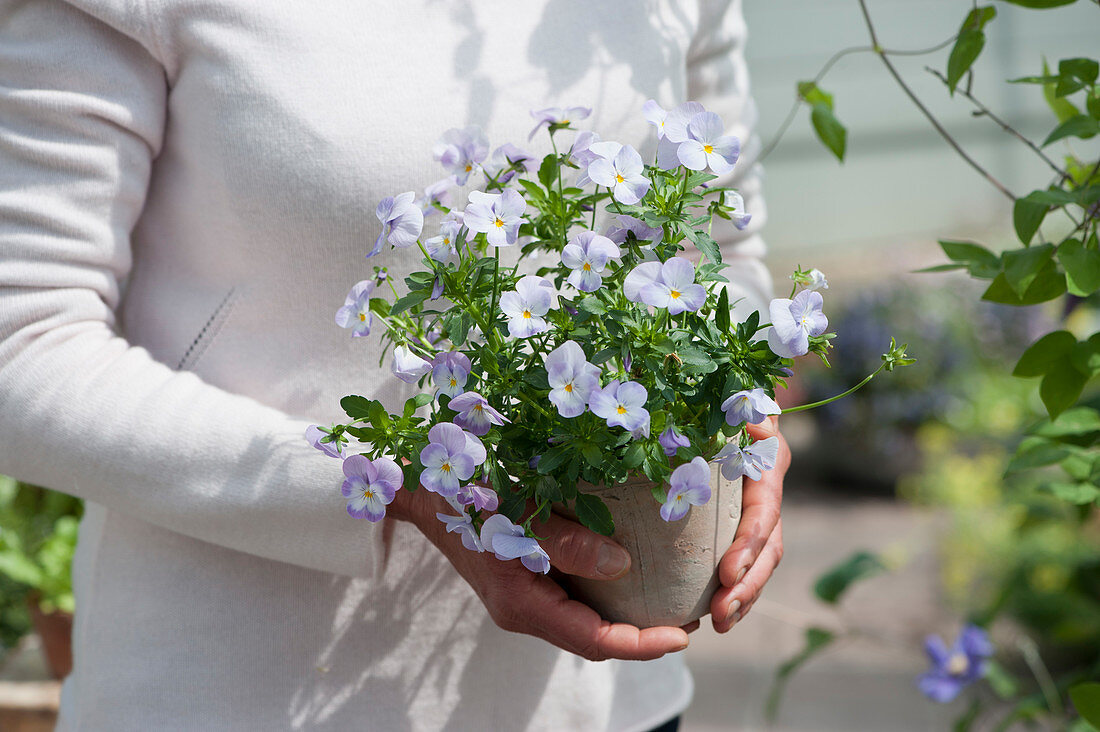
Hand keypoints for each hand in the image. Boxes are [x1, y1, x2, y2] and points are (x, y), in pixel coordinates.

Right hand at [389, 487, 692, 660]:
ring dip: (626, 618)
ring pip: (584, 621)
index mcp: (523, 605)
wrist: (423, 493)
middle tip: (688, 618)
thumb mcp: (519, 515)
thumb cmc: (468, 499)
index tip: (681, 635)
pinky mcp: (524, 582)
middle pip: (593, 639)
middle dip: (642, 636)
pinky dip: (605, 595)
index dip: (641, 643)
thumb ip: (567, 543)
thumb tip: (622, 565)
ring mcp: (523, 598)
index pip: (593, 640)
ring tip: (670, 599)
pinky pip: (572, 600)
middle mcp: (525, 611)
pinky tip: (630, 574)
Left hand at [709, 415, 789, 631]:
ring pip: (760, 564)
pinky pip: (745, 565)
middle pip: (767, 549)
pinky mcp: (741, 529)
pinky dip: (735, 592)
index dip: (749, 545)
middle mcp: (767, 495)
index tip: (727, 574)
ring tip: (720, 624)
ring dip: (743, 597)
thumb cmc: (723, 398)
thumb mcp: (735, 398)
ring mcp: (757, 515)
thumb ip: (748, 410)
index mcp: (767, 468)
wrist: (726, 401)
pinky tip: (716, 616)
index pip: (764, 512)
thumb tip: (759, 430)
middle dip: (747, 585)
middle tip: (721, 615)